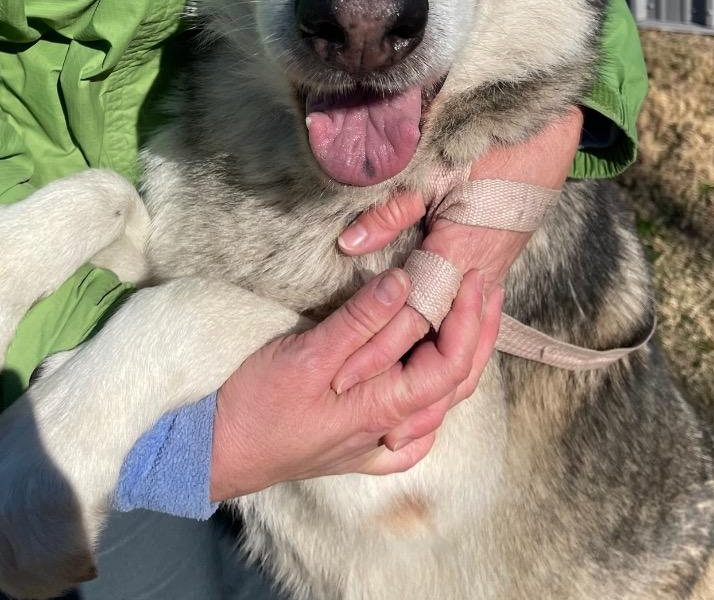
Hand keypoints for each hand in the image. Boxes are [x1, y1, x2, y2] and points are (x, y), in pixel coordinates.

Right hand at [209, 267, 501, 500]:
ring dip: (458, 359)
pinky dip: (429, 405)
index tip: (471, 279)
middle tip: (485, 287)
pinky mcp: (355, 447)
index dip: (469, 321)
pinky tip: (430, 396)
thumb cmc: (254, 406)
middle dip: (476, 333)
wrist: (210, 452)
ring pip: (435, 404)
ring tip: (468, 320)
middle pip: (453, 384)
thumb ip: (360, 322)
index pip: (449, 365)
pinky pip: (409, 434)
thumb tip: (408, 284)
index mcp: (383, 410)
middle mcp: (388, 432)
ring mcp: (373, 444)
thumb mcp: (306, 356)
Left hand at [331, 107, 583, 414]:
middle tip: (369, 416)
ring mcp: (491, 277)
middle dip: (404, 379)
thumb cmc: (486, 152)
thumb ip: (393, 210)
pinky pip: (476, 327)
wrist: (541, 143)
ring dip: (435, 379)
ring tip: (404, 416)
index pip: (411, 313)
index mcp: (458, 251)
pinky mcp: (496, 273)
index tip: (345, 374)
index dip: (378, 346)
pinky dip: (458, 356)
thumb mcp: (435, 173)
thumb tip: (351, 243)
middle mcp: (478, 275)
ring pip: (463, 342)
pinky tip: (438, 376)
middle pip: (437, 340)